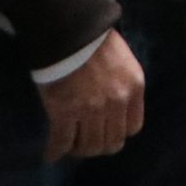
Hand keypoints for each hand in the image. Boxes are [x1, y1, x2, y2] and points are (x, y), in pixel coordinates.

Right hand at [38, 29, 144, 161]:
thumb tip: (115, 108)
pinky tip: (51, 154)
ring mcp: (91, 110)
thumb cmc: (95, 42)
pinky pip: (61, 142)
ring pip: (88, 146)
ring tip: (69, 145)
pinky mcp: (64, 113)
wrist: (69, 31)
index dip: (117, 133)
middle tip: (84, 142)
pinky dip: (55, 151)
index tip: (105, 132)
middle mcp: (117, 102)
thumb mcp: (124, 62)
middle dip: (97, 146)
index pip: (133, 128)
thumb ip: (124, 86)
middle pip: (111, 142)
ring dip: (78, 149)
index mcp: (134, 88)